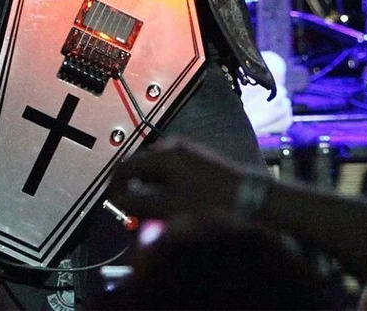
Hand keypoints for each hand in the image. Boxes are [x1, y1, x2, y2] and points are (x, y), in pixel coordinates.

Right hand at [109, 138, 245, 221]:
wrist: (253, 200)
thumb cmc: (208, 203)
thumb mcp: (166, 207)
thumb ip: (135, 203)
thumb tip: (118, 200)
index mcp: (161, 155)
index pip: (124, 167)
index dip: (115, 188)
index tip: (114, 207)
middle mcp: (173, 148)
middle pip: (141, 170)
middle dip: (135, 193)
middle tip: (136, 216)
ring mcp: (189, 154)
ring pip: (159, 175)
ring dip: (152, 194)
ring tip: (156, 216)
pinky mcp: (202, 164)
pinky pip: (175, 177)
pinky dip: (168, 192)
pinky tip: (175, 210)